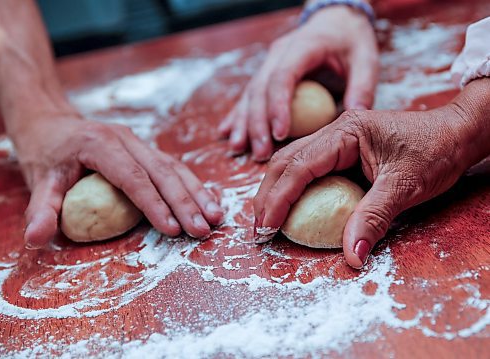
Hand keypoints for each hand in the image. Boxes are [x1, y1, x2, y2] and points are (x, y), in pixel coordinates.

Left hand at [13, 112, 223, 248]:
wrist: (53, 121)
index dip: (154, 204)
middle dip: (185, 202)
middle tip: (203, 228)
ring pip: (174, 167)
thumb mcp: (39, 178)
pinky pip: (173, 166)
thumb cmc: (47, 151)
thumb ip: (41, 209)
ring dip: (197, 192)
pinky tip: (208, 200)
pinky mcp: (145, 150)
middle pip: (162, 171)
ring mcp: (139, 142)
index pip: (133, 177)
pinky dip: (192, 185)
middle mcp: (126, 139)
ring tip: (216, 217)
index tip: (172, 229)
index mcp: (101, 144)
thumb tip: (35, 240)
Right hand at [219, 5, 378, 160]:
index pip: (283, 76)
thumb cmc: (352, 42)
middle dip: (257, 123)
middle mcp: (279, 54)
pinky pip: (248, 96)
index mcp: (304, 46)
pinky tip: (227, 133)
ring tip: (239, 148)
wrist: (336, 22)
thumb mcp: (366, 60)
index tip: (280, 134)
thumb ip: (362, 87)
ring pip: (249, 94)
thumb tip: (355, 116)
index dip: (278, 105)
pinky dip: (238, 116)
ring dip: (243, 123)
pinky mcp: (266, 74)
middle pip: (260, 89)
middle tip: (260, 153)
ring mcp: (269, 63)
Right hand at [253, 79, 489, 268]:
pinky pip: (307, 167)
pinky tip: (287, 205)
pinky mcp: (342, 150)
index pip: (299, 165)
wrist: (458, 133)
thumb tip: (352, 256)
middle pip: (285, 161)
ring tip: (265, 219)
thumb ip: (374, 218)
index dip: (278, 198)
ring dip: (275, 191)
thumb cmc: (436, 151)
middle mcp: (335, 131)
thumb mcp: (405, 186)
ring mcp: (337, 139)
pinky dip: (292, 188)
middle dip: (267, 195)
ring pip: (292, 162)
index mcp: (346, 131)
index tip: (265, 226)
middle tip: (258, 228)